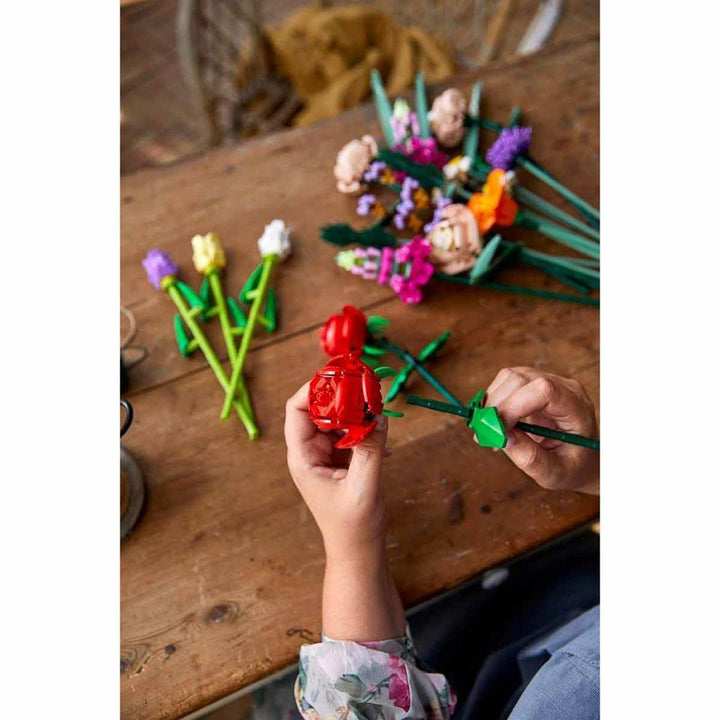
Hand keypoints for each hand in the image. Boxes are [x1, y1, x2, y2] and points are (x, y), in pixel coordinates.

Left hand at [284, 382, 390, 559]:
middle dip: (340, 397)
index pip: (297, 410)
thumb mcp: (364, 486)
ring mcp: (324, 455)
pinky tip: (383, 439)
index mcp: (303, 458)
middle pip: (317, 410)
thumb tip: (379, 416)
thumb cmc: (353, 526)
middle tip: (364, 387)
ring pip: (335, 419)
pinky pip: (349, 433)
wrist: (357, 550)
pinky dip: (364, 429)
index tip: (339, 378)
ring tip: (377, 411)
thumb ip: (371, 449)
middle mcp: (309, 453)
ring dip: (355, 412)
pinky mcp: (339, 460)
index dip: (314, 390)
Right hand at [484, 367, 598, 493]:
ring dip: (492, 403)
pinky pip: (505, 382)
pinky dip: (493, 402)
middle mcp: (563, 388)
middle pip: (521, 379)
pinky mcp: (533, 384)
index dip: (514, 405)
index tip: (499, 430)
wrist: (580, 459)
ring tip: (491, 432)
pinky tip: (496, 423)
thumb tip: (502, 436)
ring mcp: (548, 382)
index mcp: (576, 408)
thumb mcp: (554, 473)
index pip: (544, 390)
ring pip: (509, 377)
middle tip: (485, 435)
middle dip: (497, 406)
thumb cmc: (572, 467)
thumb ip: (530, 458)